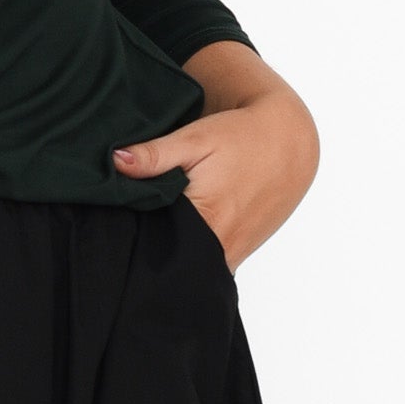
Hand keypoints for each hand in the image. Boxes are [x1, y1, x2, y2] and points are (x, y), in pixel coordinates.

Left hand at [111, 83, 319, 274]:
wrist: (289, 142)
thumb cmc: (242, 137)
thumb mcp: (195, 139)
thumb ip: (154, 155)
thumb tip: (115, 162)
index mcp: (206, 217)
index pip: (153, 241)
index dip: (131, 233)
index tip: (116, 221)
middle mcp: (221, 244)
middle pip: (171, 259)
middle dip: (148, 247)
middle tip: (132, 224)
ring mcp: (233, 254)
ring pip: (190, 266)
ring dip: (171, 251)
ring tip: (156, 227)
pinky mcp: (239, 253)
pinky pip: (207, 264)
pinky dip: (191, 253)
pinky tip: (180, 231)